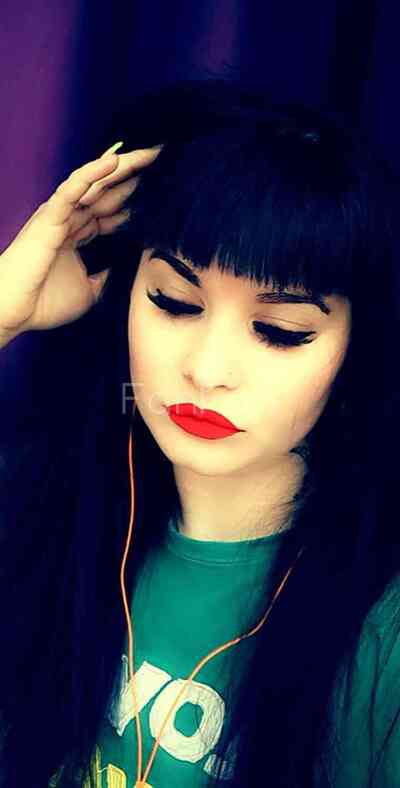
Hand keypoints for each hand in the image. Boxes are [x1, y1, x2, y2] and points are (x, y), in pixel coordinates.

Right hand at [0, 143, 161, 347]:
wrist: (15, 311)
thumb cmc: (43, 302)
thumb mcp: (89, 291)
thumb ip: (105, 277)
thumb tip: (121, 270)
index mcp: (78, 234)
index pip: (112, 210)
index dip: (135, 198)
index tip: (164, 189)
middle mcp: (70, 219)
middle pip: (109, 190)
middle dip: (137, 176)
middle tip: (165, 159)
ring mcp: (60, 215)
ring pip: (96, 183)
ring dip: (122, 166)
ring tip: (150, 152)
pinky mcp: (50, 216)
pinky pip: (74, 188)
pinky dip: (93, 173)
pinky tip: (116, 160)